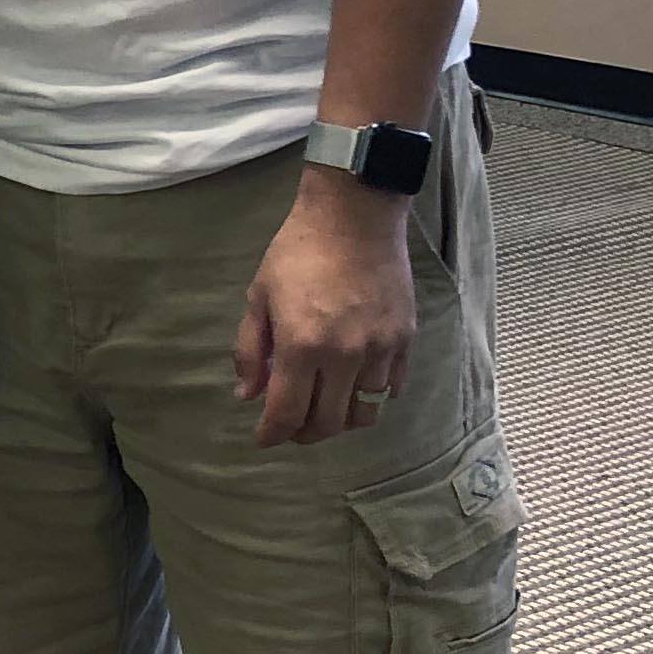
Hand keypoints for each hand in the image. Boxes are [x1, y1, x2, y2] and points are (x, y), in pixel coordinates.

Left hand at [233, 175, 415, 447]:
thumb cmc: (298, 252)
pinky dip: (372, 398)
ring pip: (364, 413)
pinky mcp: (405, 339)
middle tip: (292, 428)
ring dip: (341, 421)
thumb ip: (250, 350)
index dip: (272, 434)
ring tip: (325, 411)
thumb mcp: (259, 296)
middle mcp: (344, 356)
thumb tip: (248, 395)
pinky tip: (355, 389)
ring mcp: (379, 350)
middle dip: (304, 434)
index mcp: (300, 346)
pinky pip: (391, 388)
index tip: (264, 438)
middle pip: (327, 423)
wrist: (355, 215)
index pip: (286, 413)